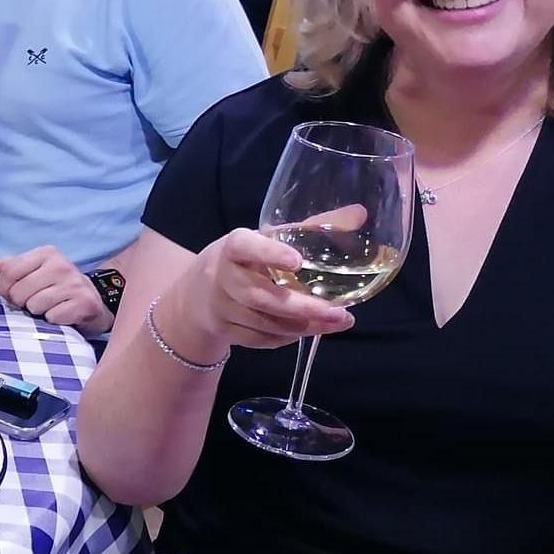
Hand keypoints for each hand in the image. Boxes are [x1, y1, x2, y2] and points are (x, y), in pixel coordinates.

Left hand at [0, 246, 111, 335]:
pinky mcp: (85, 303)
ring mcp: (75, 284)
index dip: (4, 288)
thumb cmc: (57, 286)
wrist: (92, 302)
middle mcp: (62, 265)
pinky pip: (52, 318)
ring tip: (48, 307)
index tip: (11, 294)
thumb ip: (11, 267)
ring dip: (38, 312)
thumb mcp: (34, 271)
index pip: (9, 271)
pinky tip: (61, 314)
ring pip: (34, 306)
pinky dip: (53, 321)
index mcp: (47, 253)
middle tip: (33, 302)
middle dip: (22, 302)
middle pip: (19, 292)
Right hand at [155, 228, 350, 364]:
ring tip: (336, 323)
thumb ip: (311, 228)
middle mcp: (222, 276)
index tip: (298, 261)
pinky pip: (259, 339)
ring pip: (263, 322)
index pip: (245, 247)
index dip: (269, 254)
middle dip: (301, 307)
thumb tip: (359, 213)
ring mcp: (220, 306)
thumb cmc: (243, 260)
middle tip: (339, 312)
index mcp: (232, 247)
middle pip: (259, 296)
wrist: (194, 294)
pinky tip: (309, 331)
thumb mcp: (266, 239)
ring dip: (302, 326)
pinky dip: (286, 338)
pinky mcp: (224, 330)